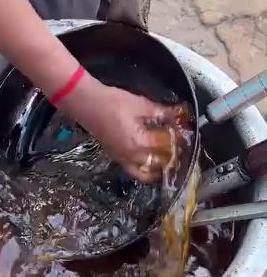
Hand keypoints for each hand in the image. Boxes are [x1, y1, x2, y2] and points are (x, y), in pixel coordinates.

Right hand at [59, 73, 183, 182]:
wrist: (87, 104)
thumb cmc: (113, 102)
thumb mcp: (141, 104)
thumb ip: (161, 113)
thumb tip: (178, 114)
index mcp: (140, 142)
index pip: (167, 146)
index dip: (180, 140)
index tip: (188, 134)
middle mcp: (132, 156)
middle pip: (160, 164)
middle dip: (173, 158)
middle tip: (184, 150)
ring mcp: (123, 159)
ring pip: (146, 174)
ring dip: (160, 170)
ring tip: (170, 163)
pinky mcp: (116, 158)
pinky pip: (135, 171)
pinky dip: (146, 171)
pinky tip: (153, 164)